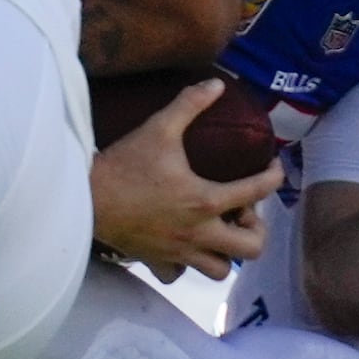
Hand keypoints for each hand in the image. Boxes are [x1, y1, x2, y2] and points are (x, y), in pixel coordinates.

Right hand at [90, 78, 283, 281]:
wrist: (84, 197)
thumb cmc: (125, 164)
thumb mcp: (159, 128)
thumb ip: (190, 104)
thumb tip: (217, 84)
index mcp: (205, 201)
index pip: (257, 191)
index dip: (274, 177)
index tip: (273, 167)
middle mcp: (198, 234)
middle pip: (250, 248)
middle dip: (255, 230)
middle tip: (242, 211)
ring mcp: (178, 253)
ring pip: (220, 271)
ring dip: (226, 252)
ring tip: (218, 230)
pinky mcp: (156, 261)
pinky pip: (179, 275)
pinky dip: (186, 264)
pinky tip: (181, 245)